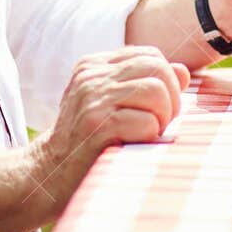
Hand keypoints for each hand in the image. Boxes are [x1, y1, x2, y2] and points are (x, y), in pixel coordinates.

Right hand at [31, 46, 191, 211]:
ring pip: (156, 91)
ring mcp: (92, 98)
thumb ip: (146, 84)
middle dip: (170, 98)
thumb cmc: (89, 142)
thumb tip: (182, 72)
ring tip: (148, 134)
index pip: (150, 55)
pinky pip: (147, 121)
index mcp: (95, 65)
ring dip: (162, 118)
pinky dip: (151, 136)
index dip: (165, 81)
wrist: (49, 176)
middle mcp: (91, 76)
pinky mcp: (96, 124)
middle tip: (160, 124)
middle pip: (157, 68)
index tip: (157, 108)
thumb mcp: (114, 105)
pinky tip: (135, 146)